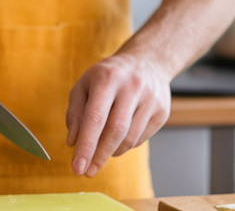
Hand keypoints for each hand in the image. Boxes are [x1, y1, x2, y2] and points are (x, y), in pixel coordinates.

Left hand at [65, 52, 171, 176]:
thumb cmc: (108, 76)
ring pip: (129, 139)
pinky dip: (125, 145)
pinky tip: (117, 139)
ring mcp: (150, 100)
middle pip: (115, 131)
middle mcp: (131, 88)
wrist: (147, 62)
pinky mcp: (162, 112)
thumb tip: (72, 142)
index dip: (86, 145)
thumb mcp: (84, 85)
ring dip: (111, 151)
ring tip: (101, 151)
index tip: (77, 167)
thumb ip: (75, 112)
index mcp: (107, 78)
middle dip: (99, 156)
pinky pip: (141, 139)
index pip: (95, 118)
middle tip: (87, 172)